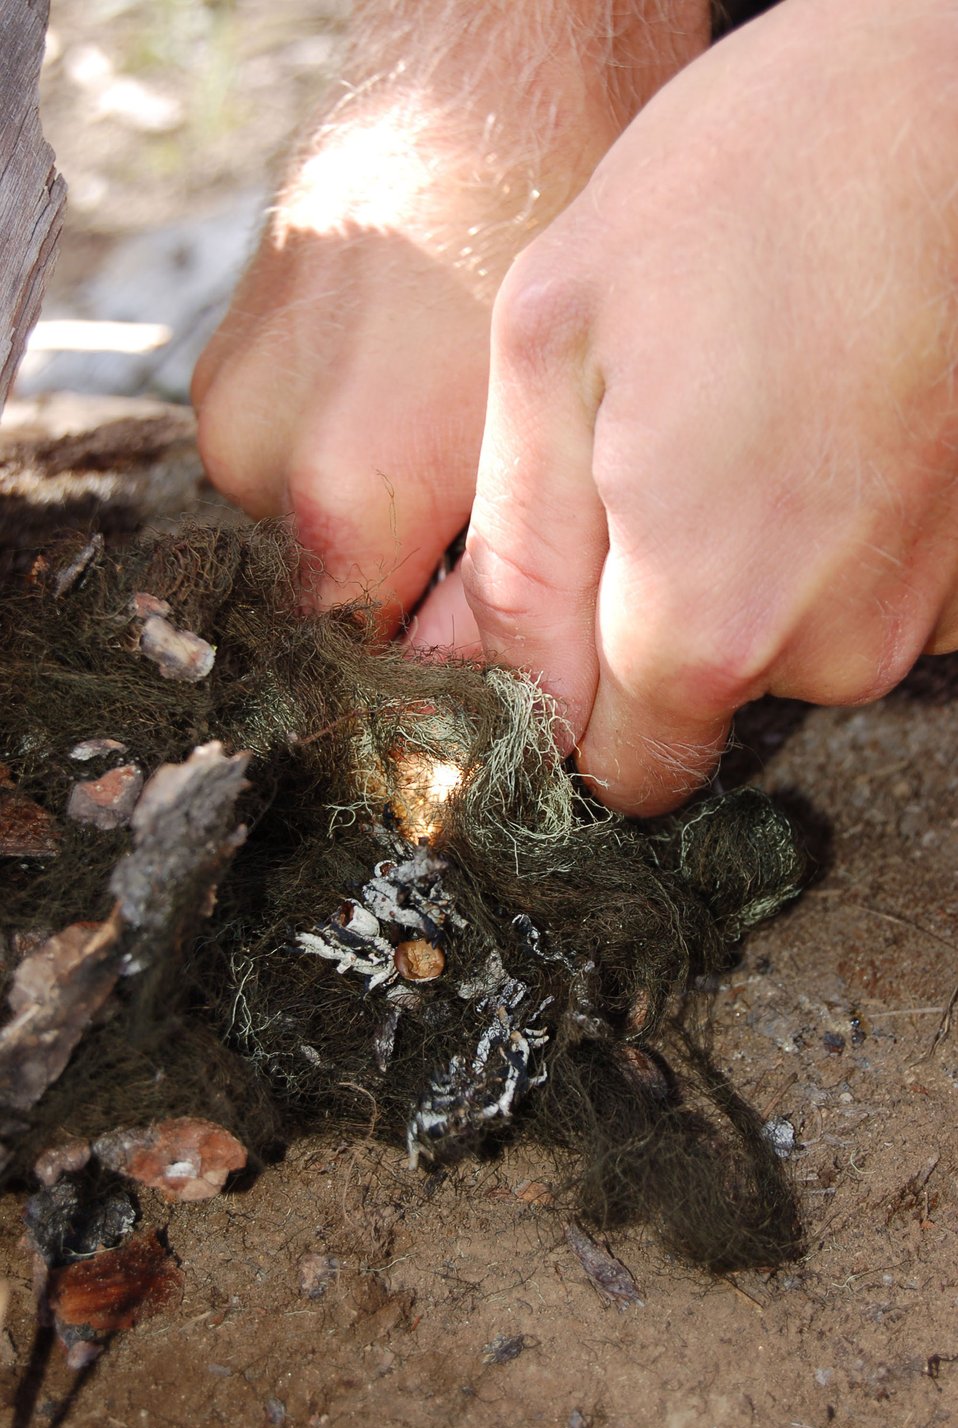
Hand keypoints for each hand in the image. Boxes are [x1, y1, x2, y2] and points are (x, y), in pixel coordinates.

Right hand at [192, 2, 708, 636]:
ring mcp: (232, 410)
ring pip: (317, 533)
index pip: (363, 671)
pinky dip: (353, 454)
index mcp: (343, 498)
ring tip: (451, 443)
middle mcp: (259, 464)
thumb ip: (507, 592)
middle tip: (491, 535)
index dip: (434, 683)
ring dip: (384, 520)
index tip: (484, 670)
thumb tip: (495, 696)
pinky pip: (292, 461)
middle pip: (338, 605)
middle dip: (414, 594)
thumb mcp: (555, 445)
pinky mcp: (225, 368)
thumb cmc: (547, 243)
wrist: (485, 86)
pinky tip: (411, 398)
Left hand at [454, 0, 957, 813]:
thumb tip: (481, 686)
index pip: (612, 771)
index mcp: (702, 623)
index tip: (556, 613)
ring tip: (732, 423)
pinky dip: (814, 538)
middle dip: (641, 625)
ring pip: (772, 649)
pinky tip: (806, 429)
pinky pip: (847, 597)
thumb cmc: (742, 194)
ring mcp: (916, 615)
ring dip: (732, 568)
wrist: (940, 109)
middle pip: (691, 710)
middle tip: (642, 466)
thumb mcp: (555, 352)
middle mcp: (828, 651)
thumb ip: (517, 558)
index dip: (567, 708)